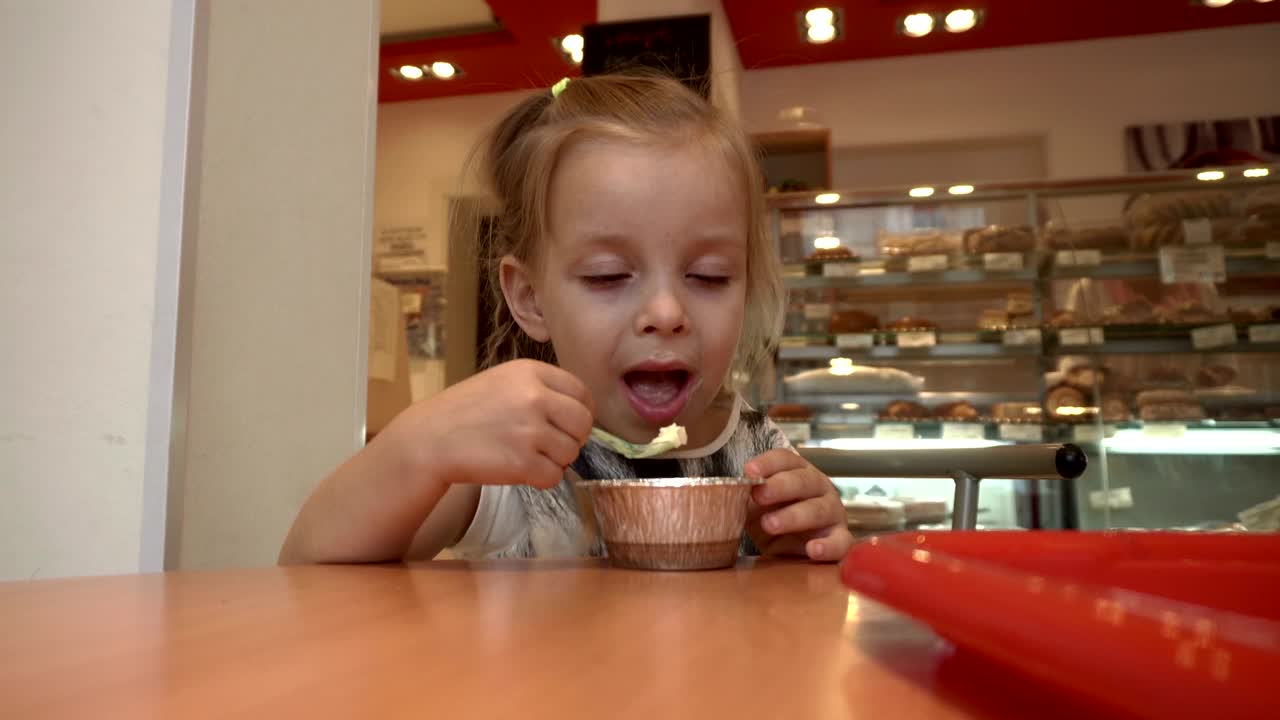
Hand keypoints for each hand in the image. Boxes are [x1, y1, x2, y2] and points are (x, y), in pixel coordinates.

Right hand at [387, 359, 593, 489]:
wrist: (429, 439)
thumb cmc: (466, 412)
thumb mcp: (503, 381)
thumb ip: (541, 389)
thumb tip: (580, 411)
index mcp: (531, 372)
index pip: (582, 393)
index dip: (580, 413)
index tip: (568, 425)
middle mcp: (534, 397)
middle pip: (583, 424)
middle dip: (572, 439)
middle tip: (549, 445)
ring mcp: (530, 430)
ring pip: (571, 453)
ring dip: (554, 460)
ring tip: (526, 455)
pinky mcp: (523, 462)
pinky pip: (554, 476)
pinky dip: (541, 479)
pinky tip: (520, 470)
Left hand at [743, 449, 853, 561]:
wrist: (793, 550)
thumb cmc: (774, 517)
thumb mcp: (756, 506)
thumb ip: (745, 498)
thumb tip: (725, 495)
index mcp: (798, 472)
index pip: (786, 459)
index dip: (768, 463)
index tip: (749, 470)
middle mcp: (819, 487)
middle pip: (803, 481)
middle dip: (781, 486)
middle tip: (759, 495)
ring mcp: (833, 513)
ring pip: (819, 510)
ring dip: (794, 516)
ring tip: (770, 524)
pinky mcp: (841, 540)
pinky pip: (840, 542)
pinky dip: (828, 546)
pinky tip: (813, 550)